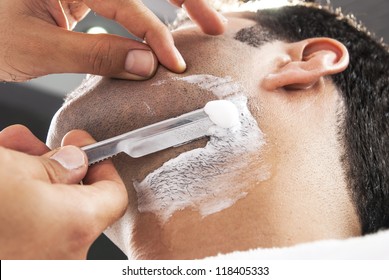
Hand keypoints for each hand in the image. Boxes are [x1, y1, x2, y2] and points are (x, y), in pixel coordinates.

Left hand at [0, 0, 225, 80]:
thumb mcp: (37, 47)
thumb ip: (94, 54)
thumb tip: (146, 64)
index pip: (127, 4)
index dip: (155, 36)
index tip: (174, 65)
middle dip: (187, 0)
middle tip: (216, 26)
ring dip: (173, 7)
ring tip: (203, 23)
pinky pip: (124, 5)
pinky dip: (145, 20)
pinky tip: (157, 35)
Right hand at [0, 125, 127, 258]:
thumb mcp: (14, 168)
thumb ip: (56, 165)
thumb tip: (74, 162)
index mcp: (75, 224)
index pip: (114, 195)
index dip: (101, 166)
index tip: (84, 149)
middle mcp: (63, 257)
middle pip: (78, 204)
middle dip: (57, 168)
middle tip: (39, 147)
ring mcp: (38, 267)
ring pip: (51, 217)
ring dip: (34, 182)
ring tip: (12, 156)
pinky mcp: (18, 266)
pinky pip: (32, 232)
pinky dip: (22, 207)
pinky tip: (5, 179)